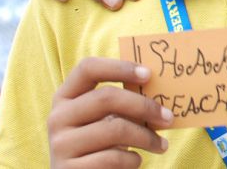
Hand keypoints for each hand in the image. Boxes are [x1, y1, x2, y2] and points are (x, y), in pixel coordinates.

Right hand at [49, 58, 172, 167]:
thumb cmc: (97, 145)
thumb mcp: (101, 120)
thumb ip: (120, 105)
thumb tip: (158, 96)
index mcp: (64, 97)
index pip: (87, 68)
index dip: (119, 67)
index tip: (148, 74)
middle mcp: (58, 118)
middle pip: (106, 97)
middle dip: (144, 106)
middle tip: (168, 117)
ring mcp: (61, 144)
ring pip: (115, 129)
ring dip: (147, 137)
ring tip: (162, 145)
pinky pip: (113, 158)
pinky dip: (133, 159)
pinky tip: (136, 160)